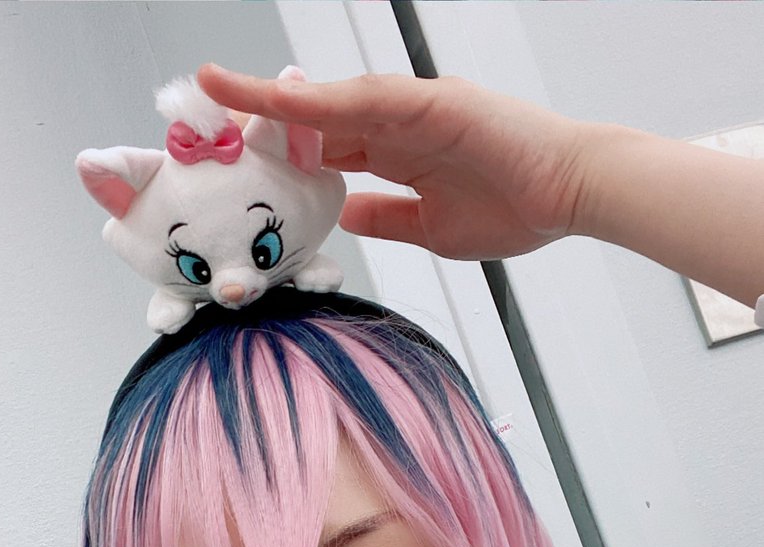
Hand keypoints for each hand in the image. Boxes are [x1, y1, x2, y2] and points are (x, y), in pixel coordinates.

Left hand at [197, 64, 598, 261]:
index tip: (231, 161)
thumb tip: (344, 218)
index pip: (321, 149)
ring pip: (325, 101)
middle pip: (310, 119)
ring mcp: (409, 107)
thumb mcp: (429, 228)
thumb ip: (384, 218)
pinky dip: (315, 101)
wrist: (572, 196)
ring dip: (269, 100)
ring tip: (213, 95)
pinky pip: (360, 100)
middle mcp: (394, 123)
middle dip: (256, 121)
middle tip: (198, 122)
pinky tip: (272, 101)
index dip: (276, 153)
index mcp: (394, 153)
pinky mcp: (428, 100)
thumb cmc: (514, 209)